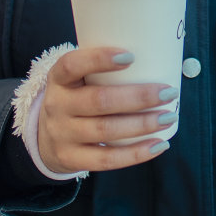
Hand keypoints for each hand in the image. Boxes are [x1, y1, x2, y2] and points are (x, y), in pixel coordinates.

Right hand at [37, 46, 176, 173]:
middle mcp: (57, 106)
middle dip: (139, 97)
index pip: (71, 65)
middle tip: (169, 92)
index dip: (99, 59)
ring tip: (169, 117)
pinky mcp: (71, 159)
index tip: (131, 56)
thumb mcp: (78, 80)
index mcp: (58, 79)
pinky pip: (106, 159)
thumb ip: (104, 71)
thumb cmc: (76, 99)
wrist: (47, 139)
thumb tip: (159, 59)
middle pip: (99, 100)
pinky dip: (136, 154)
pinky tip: (159, 145)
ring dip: (143, 124)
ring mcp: (62, 135)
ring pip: (106, 130)